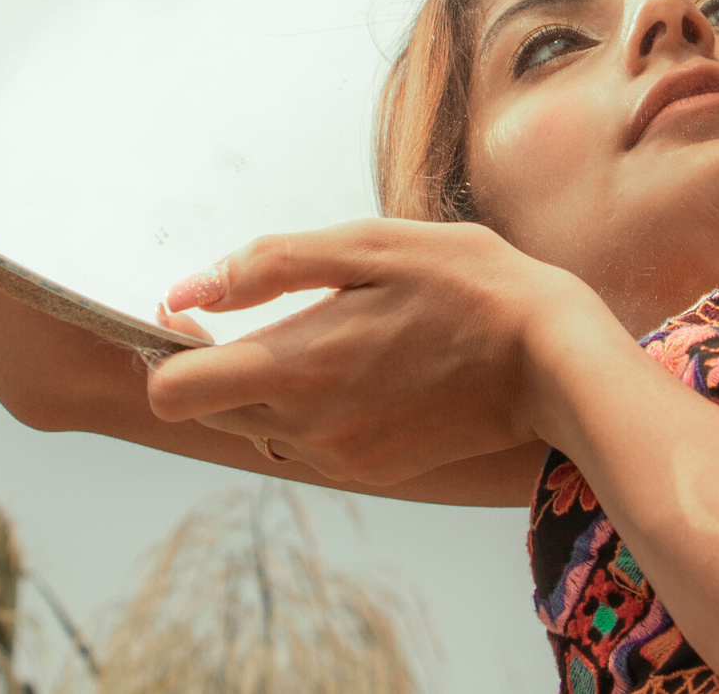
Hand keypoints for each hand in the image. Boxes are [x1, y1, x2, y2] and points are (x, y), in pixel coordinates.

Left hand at [145, 218, 596, 485]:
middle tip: (259, 314)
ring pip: (256, 428)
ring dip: (265, 387)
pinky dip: (311, 409)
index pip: (171, 391)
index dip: (165, 351)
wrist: (553, 360)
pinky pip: (307, 443)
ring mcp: (339, 457)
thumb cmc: (467, 285)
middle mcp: (306, 426)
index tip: (192, 317)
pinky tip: (363, 367)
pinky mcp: (372, 472)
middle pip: (206, 410)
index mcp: (296, 365)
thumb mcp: (371, 246)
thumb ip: (268, 266)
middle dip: (213, 365)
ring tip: (328, 336)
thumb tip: (184, 292)